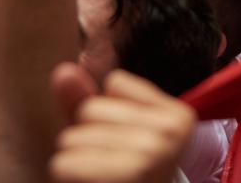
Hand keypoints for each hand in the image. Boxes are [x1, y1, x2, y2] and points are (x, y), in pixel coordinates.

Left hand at [49, 66, 194, 182]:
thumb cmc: (121, 177)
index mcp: (179, 115)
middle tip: (110, 168)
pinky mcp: (127, 175)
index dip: (107, 115)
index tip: (124, 146)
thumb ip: (84, 100)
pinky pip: (65, 161)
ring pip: (73, 136)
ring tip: (101, 179)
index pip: (114, 84)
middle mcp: (172, 132)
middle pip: (90, 110)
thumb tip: (61, 69)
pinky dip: (67, 174)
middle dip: (87, 138)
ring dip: (74, 160)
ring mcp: (152, 154)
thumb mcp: (109, 134)